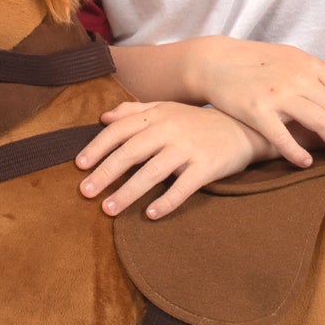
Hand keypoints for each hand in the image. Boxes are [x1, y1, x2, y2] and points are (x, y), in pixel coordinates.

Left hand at [77, 102, 261, 218]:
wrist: (244, 128)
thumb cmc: (199, 122)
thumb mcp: (167, 109)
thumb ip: (134, 111)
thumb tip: (104, 117)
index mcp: (157, 116)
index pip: (120, 130)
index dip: (98, 147)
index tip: (79, 166)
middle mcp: (170, 130)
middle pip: (131, 152)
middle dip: (105, 173)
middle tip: (85, 192)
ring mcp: (189, 148)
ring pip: (152, 172)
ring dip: (128, 192)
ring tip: (108, 209)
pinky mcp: (207, 166)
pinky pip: (183, 186)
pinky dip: (166, 201)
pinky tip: (150, 214)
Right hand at [189, 39, 324, 165]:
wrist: (217, 61)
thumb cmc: (260, 62)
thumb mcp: (297, 58)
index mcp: (310, 65)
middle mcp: (298, 78)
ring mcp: (277, 94)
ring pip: (319, 122)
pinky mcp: (256, 111)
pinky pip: (282, 136)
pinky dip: (297, 152)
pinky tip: (306, 163)